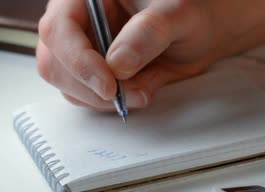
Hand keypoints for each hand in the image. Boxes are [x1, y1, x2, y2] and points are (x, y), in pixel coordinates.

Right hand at [37, 0, 221, 109]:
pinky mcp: (95, 72)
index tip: (109, 85)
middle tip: (133, 94)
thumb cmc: (192, 12)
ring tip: (143, 92)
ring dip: (102, 99)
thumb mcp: (178, 15)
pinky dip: (110, 103)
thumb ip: (148, 34)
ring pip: (68, 84)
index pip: (59, 28)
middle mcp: (79, 21)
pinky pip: (87, 95)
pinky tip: (139, 92)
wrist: (205, 30)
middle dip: (92, 87)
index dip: (79, 60)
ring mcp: (83, 48)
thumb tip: (117, 64)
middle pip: (55, 62)